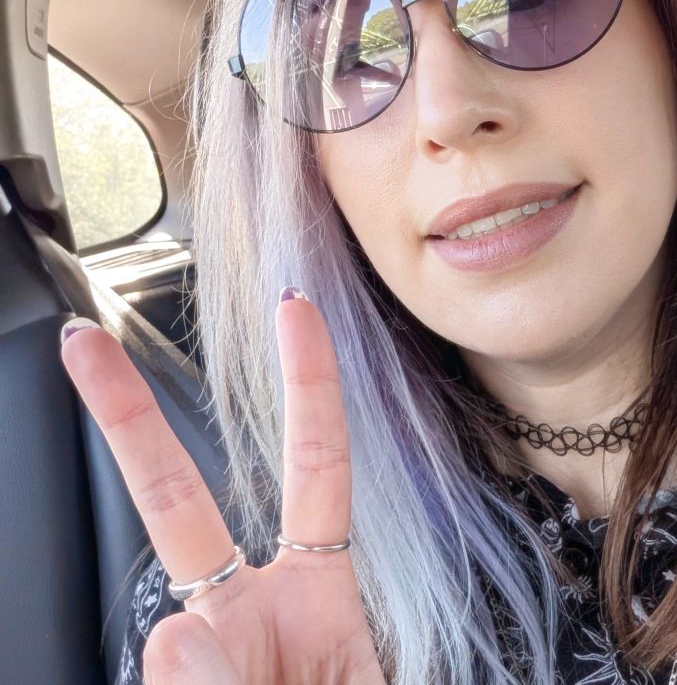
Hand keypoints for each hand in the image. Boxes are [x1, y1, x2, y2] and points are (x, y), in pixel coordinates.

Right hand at [61, 291, 385, 684]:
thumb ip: (254, 665)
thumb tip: (172, 628)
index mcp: (316, 590)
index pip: (315, 463)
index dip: (309, 383)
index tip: (296, 310)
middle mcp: (247, 616)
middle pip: (177, 504)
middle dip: (129, 422)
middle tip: (79, 345)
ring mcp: (199, 663)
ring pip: (167, 645)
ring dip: (206, 679)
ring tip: (247, 684)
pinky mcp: (168, 682)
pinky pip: (164, 674)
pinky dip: (189, 684)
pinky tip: (212, 684)